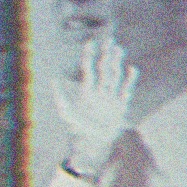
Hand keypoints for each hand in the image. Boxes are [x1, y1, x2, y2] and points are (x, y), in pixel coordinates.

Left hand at [55, 37, 137, 177]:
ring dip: (117, 63)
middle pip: (103, 69)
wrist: (92, 146)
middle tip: (109, 39)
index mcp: (86, 92)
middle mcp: (98, 92)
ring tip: (119, 49)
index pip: (88, 70)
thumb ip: (61, 98)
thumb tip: (54, 79)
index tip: (91, 42)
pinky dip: (129, 80)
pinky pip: (125, 90)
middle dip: (105, 55)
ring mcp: (110, 98)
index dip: (89, 56)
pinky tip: (132, 68)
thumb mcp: (67, 114)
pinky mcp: (120, 106)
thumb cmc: (77, 132)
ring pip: (114, 76)